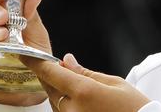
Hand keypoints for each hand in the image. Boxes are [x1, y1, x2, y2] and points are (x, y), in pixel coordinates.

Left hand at [23, 53, 150, 111]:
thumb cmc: (133, 106)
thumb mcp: (113, 82)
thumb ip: (85, 72)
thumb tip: (66, 60)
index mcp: (83, 92)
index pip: (51, 73)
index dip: (36, 62)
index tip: (26, 55)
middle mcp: (72, 109)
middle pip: (50, 87)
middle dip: (50, 74)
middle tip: (57, 65)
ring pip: (54, 101)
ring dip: (57, 89)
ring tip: (72, 82)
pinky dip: (63, 102)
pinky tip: (74, 96)